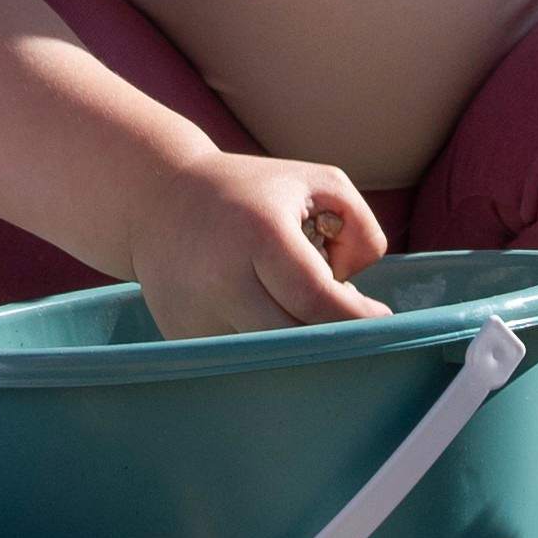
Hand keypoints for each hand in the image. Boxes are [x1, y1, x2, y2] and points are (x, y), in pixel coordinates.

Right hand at [123, 149, 389, 341]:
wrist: (156, 198)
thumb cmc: (252, 190)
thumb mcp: (317, 181)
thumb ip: (360, 225)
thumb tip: (357, 288)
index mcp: (260, 236)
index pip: (318, 301)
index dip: (357, 319)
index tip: (380, 318)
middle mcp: (222, 280)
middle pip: (296, 340)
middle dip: (333, 338)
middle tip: (352, 325)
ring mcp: (197, 313)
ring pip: (269, 355)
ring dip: (298, 344)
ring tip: (299, 308)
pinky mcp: (183, 335)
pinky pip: (239, 356)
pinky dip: (263, 344)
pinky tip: (262, 314)